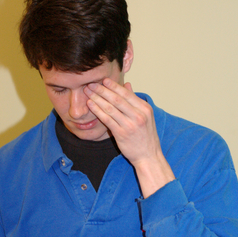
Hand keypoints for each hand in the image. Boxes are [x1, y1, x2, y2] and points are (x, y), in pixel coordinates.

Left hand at [84, 79, 174, 196]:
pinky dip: (97, 110)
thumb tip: (127, 84)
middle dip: (102, 90)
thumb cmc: (146, 136)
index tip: (103, 80)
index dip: (113, 86)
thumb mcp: (145, 116)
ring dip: (97, 99)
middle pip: (117, 99)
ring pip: (110, 108)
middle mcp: (138, 115)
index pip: (126, 93)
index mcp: (145, 108)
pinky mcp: (121, 134)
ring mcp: (130, 125)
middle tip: (91, 84)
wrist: (149, 156)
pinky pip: (107, 119)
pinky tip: (91, 105)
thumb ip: (135, 100)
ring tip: (88, 93)